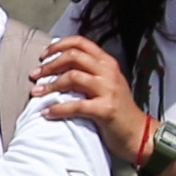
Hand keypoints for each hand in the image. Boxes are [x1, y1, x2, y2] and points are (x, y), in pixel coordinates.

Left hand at [33, 36, 151, 163]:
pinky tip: (47, 113)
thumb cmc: (119, 109)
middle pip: (73, 56)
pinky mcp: (106, 109)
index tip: (44, 56)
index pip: (80, 42)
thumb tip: (60, 64)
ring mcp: (109, 90)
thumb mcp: (108, 83)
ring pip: (72, 77)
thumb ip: (90, 71)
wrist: (139, 132)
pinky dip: (57, 109)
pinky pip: (76, 106)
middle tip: (36, 75)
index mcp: (108, 63)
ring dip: (50, 85)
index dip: (58, 46)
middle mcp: (109, 72)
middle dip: (50, 65)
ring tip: (36, 93)